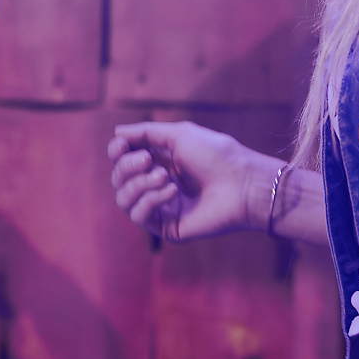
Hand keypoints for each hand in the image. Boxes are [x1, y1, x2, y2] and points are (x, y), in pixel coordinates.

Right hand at [107, 120, 257, 241]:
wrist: (242, 183)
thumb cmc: (217, 155)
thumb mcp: (180, 134)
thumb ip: (146, 133)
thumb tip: (117, 132)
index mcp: (161, 162)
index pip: (123, 160)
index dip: (117, 152)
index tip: (120, 145)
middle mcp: (158, 185)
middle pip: (119, 178)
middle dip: (128, 166)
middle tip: (149, 160)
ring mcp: (161, 207)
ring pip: (123, 199)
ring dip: (139, 184)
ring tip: (166, 176)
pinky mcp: (166, 226)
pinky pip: (138, 215)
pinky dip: (151, 200)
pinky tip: (172, 191)